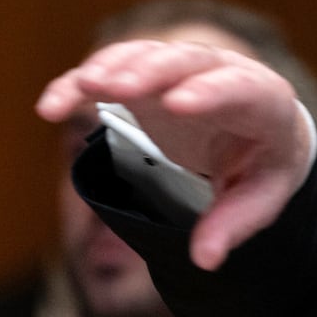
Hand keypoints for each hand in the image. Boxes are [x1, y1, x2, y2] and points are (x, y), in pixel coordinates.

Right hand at [36, 40, 313, 270]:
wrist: (259, 133)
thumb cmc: (263, 163)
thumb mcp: (262, 197)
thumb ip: (233, 224)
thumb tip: (204, 259)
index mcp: (263, 101)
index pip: (240, 88)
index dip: (210, 92)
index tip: (177, 105)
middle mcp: (222, 73)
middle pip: (186, 61)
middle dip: (152, 72)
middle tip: (117, 88)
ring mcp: (181, 70)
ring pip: (145, 56)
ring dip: (112, 69)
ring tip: (83, 87)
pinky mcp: (146, 75)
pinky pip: (111, 69)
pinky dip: (81, 84)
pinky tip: (53, 106)